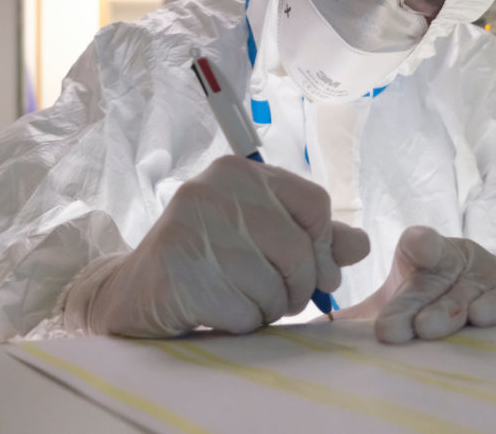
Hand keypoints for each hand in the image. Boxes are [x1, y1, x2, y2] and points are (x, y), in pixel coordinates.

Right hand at [73, 156, 369, 336]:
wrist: (132, 293)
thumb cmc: (208, 261)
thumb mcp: (261, 237)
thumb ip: (313, 238)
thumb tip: (363, 245)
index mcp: (239, 172)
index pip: (316, 203)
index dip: (323, 245)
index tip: (314, 268)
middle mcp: (213, 190)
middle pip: (300, 249)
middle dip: (299, 286)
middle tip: (280, 297)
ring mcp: (192, 229)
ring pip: (274, 286)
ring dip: (268, 308)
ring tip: (240, 300)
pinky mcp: (179, 272)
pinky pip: (244, 313)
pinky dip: (241, 324)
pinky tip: (217, 311)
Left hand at [335, 225, 495, 343]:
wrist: (482, 315)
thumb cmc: (424, 308)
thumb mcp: (389, 308)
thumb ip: (354, 318)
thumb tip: (308, 332)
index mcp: (423, 251)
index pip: (419, 242)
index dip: (420, 245)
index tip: (418, 251)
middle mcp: (458, 254)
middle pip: (438, 274)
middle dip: (415, 302)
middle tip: (394, 328)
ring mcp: (490, 270)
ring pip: (470, 288)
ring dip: (450, 308)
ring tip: (430, 328)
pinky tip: (481, 317)